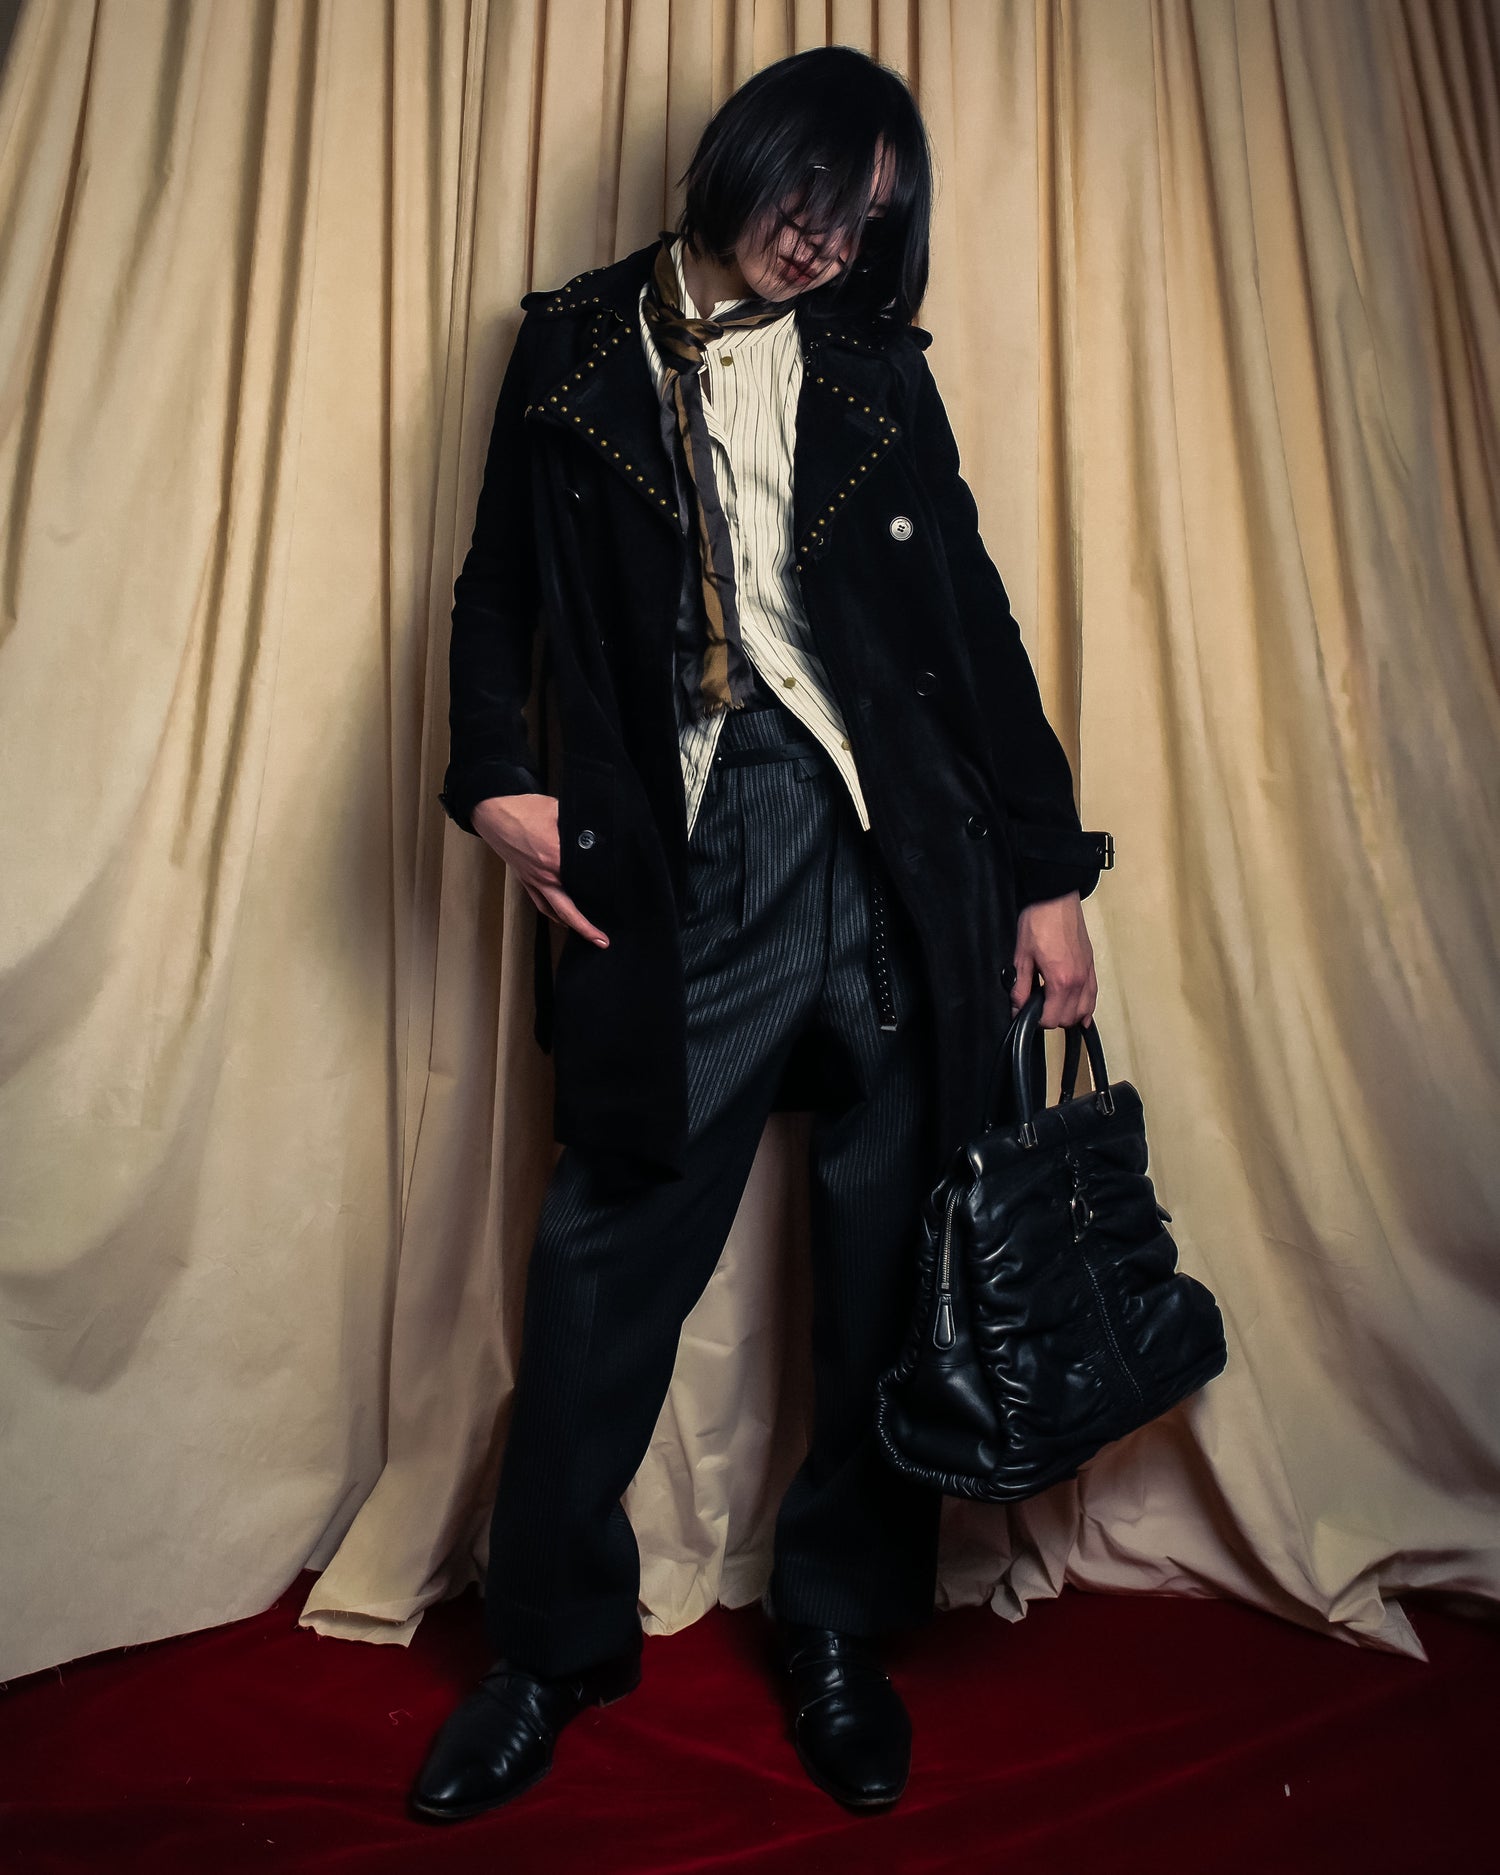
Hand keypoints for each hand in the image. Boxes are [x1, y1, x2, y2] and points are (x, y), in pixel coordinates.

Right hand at [470, 794, 609, 947]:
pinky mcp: (525, 878)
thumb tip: (598, 835)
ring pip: (554, 910)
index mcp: (556, 857)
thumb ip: (579, 826)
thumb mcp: (559, 811)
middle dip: (586, 927)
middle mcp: (545, 875)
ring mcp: (533, 879)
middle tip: (602, 941)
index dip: (601, 889)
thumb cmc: (525, 808)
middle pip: (569, 909)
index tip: (619, 897)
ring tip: (587, 935)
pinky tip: (562, 919)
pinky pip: (540, 902)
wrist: (492, 810)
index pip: (584, 879)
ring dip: (570, 925)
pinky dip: (552, 913)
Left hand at [1011, 890, 1095, 1027]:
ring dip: (1069, 1015)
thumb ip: (1020, 987)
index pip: (1052, 1019)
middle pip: (1069, 1019)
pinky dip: (1087, 1007)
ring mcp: (1088, 974)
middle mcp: (1079, 981)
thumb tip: (1018, 1007)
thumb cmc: (1040, 921)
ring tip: (1054, 1009)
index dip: (1036, 1020)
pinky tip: (1080, 1012)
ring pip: (1084, 1011)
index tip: (1028, 1013)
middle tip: (1038, 1009)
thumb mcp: (1022, 957)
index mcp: (1061, 980)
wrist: (1055, 899)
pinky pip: (1094, 996)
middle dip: (1052, 1019)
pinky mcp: (1091, 966)